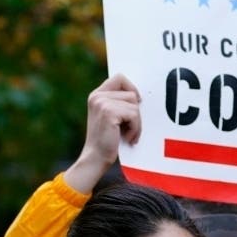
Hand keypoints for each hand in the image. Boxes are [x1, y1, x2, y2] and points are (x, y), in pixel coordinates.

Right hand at [63, 75, 141, 194]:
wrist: (96, 158)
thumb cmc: (107, 140)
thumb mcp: (110, 117)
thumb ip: (119, 102)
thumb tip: (141, 95)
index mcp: (96, 95)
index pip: (119, 77)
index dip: (131, 88)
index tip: (135, 104)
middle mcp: (97, 96)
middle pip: (131, 93)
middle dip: (135, 112)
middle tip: (128, 127)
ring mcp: (102, 103)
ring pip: (135, 105)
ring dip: (136, 122)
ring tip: (127, 134)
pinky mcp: (109, 112)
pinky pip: (134, 115)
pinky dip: (135, 128)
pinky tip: (127, 138)